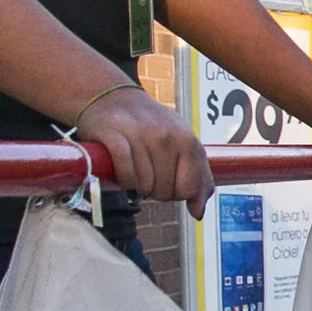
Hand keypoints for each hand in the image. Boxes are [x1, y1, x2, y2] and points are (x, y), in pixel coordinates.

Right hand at [77, 83, 212, 216]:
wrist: (112, 97)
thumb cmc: (151, 126)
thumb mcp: (182, 144)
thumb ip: (198, 178)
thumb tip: (199, 213)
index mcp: (188, 140)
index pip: (189, 189)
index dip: (178, 193)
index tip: (169, 182)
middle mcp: (165, 136)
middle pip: (165, 191)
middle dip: (155, 190)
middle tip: (148, 173)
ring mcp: (139, 135)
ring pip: (143, 186)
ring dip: (136, 186)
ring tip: (134, 169)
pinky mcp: (112, 135)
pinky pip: (125, 174)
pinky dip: (123, 181)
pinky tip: (121, 174)